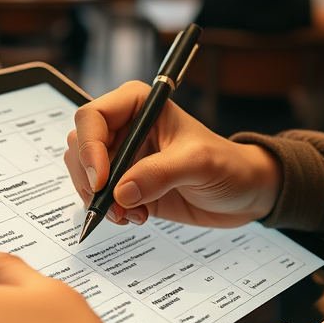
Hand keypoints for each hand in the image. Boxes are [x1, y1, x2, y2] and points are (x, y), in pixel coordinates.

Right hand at [66, 81, 281, 227]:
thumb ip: (160, 173)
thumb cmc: (228, 165)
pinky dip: (109, 212)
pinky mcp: (125, 186)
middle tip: (113, 203)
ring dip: (98, 200)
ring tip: (130, 214)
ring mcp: (123, 158)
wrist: (243, 192)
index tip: (102, 180)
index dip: (90, 148)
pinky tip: (135, 217)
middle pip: (80, 146)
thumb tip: (121, 191)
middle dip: (91, 179)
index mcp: (139, 105)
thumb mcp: (199, 163)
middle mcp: (125, 128)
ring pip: (84, 174)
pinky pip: (98, 198)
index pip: (93, 117)